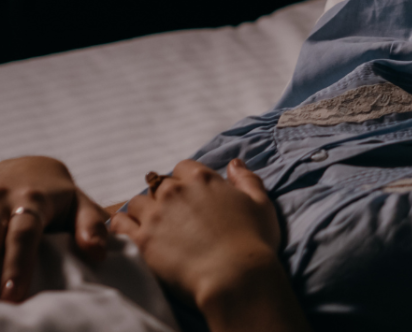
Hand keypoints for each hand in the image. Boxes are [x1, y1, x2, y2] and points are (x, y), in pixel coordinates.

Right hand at [0, 156, 108, 302]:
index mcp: (33, 200)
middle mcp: (1, 198)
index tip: (13, 294)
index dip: (17, 264)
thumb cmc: (55, 195)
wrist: (23, 168)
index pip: (24, 234)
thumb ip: (91, 225)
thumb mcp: (78, 202)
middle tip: (1, 303)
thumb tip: (98, 254)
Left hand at [110, 158, 280, 311]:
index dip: (187, 180)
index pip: (184, 167)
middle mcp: (175, 191)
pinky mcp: (142, 240)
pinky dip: (124, 225)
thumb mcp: (260, 204)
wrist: (235, 277)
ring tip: (155, 227)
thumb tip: (234, 163)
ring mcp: (156, 215)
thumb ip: (247, 179)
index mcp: (203, 179)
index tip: (193, 196)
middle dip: (167, 197)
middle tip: (177, 216)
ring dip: (145, 211)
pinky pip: (120, 223)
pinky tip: (132, 233)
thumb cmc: (252, 241)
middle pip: (160, 184)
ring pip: (138, 202)